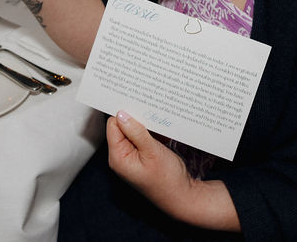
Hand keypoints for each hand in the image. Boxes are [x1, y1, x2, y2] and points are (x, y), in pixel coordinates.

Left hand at [106, 111, 238, 231]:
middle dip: (135, 115)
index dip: (124, 112)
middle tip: (148, 102)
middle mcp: (122, 156)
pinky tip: (161, 124)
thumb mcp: (152, 152)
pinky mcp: (143, 157)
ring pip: (134, 131)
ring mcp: (132, 157)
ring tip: (156, 112)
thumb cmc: (167, 179)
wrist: (183, 197)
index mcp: (118, 157)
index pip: (113, 125)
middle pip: (122, 127)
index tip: (136, 99)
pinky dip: (151, 131)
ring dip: (145, 123)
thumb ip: (136, 132)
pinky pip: (143, 138)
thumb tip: (122, 113)